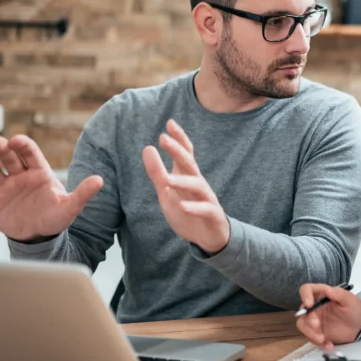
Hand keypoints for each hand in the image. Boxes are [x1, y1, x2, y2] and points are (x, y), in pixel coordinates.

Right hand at [0, 135, 102, 241]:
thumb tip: (100, 180)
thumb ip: (83, 193)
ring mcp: (5, 187)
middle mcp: (20, 176)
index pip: (30, 154)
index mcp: (39, 172)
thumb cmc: (55, 217)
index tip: (18, 140)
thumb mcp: (70, 207)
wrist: (39, 236)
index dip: (24, 146)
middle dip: (3, 150)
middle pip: (10, 158)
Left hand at [142, 119, 229, 253]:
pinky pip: (205, 209)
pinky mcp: (212, 215)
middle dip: (178, 151)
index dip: (179, 138)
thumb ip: (157, 172)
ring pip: (198, 185)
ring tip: (167, 180)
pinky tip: (183, 207)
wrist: (209, 237)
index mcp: (188, 176)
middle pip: (190, 163)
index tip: (169, 123)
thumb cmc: (187, 211)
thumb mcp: (166, 192)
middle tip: (163, 139)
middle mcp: (199, 183)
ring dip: (182, 181)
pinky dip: (195, 207)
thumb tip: (147, 147)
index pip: (185, 153)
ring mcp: (207, 199)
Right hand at [296, 283, 360, 349]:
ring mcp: (314, 320)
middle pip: (303, 310)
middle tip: (317, 325)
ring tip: (323, 339)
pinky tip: (329, 345)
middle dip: (308, 319)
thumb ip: (338, 293)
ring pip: (303, 325)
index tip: (309, 304)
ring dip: (310, 333)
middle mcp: (314, 306)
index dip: (305, 295)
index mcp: (321, 294)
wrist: (360, 326)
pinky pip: (311, 337)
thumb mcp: (350, 300)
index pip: (306, 289)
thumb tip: (325, 289)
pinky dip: (318, 343)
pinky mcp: (316, 332)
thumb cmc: (355, 309)